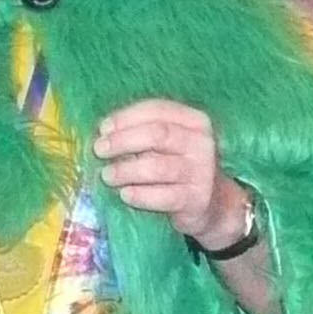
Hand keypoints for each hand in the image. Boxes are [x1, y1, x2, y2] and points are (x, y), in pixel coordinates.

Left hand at [92, 99, 250, 245]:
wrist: (212, 204)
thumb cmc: (178, 166)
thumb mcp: (168, 143)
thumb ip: (143, 131)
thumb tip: (103, 132)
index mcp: (194, 120)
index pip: (156, 110)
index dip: (126, 117)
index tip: (103, 129)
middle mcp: (202, 142)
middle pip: (157, 134)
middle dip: (122, 141)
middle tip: (100, 150)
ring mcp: (202, 172)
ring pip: (158, 167)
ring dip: (126, 170)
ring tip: (107, 176)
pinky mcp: (197, 199)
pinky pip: (164, 197)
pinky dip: (141, 195)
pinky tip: (125, 195)